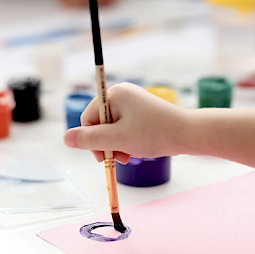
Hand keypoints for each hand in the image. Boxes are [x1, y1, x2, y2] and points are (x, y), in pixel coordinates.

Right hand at [63, 83, 185, 163]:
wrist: (189, 134)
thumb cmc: (154, 134)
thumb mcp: (117, 139)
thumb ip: (90, 139)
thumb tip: (65, 138)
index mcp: (113, 95)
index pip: (87, 119)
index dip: (92, 140)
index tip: (105, 156)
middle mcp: (121, 94)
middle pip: (98, 124)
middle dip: (105, 144)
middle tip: (119, 158)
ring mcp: (131, 102)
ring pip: (110, 128)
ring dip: (115, 145)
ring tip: (128, 156)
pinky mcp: (139, 111)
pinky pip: (122, 127)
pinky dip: (125, 141)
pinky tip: (134, 150)